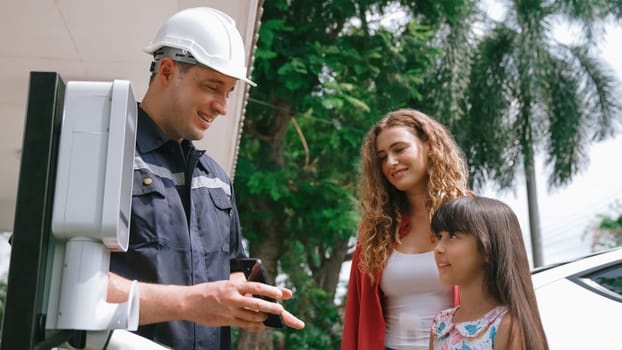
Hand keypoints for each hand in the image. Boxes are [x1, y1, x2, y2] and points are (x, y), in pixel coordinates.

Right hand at [183, 280, 304, 330]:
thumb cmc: (209, 291)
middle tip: (281, 310)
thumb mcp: (225, 284)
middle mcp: (233, 298)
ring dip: (263, 318)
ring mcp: (230, 311)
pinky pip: (244, 324)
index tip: (282, 293)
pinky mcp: (226, 321)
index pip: (256, 287)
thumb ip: (240, 288)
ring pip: (252, 316)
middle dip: (271, 307)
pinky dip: (254, 325)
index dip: (270, 290)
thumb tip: (257, 291)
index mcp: (234, 285)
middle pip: (257, 304)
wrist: (189, 302)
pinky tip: (261, 325)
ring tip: (269, 317)